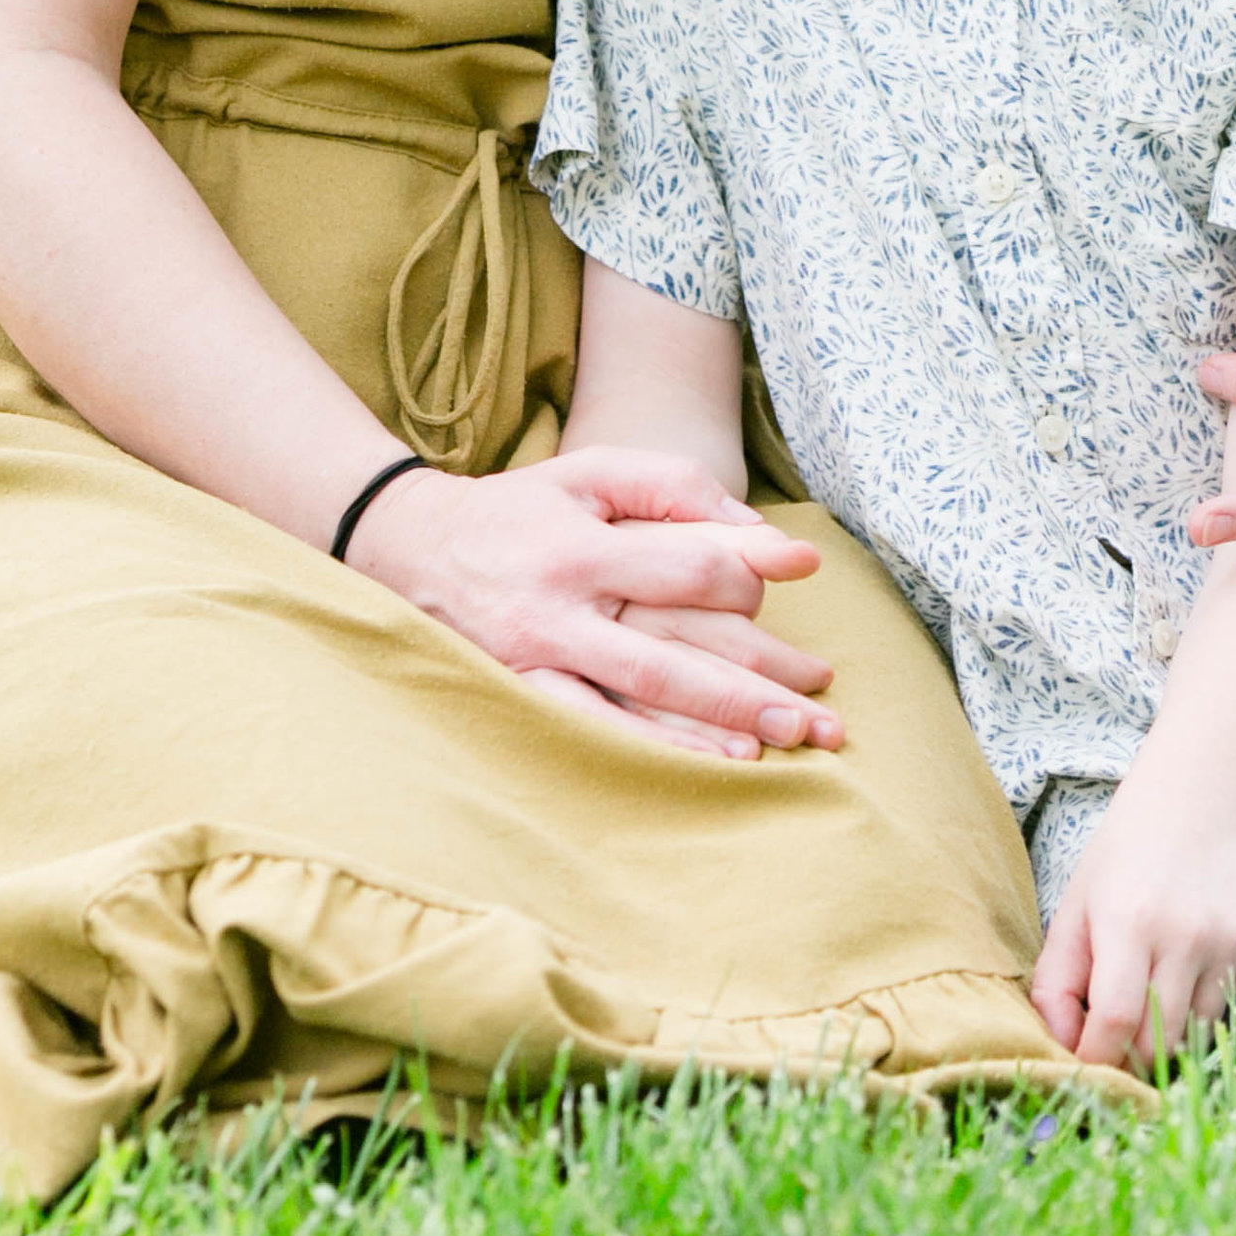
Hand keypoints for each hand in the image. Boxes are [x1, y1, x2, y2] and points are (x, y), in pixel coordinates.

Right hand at [348, 447, 838, 750]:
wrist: (410, 550)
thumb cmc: (521, 508)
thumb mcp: (589, 472)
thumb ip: (671, 485)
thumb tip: (756, 529)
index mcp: (583, 546)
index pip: (685, 565)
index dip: (751, 571)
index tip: (803, 569)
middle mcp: (562, 609)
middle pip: (676, 650)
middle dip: (756, 681)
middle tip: (825, 704)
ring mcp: (539, 662)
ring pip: (642, 702)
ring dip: (721, 726)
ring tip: (790, 741)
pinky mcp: (523, 697)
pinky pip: (598, 734)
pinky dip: (659, 751)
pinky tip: (715, 764)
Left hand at [1030, 778, 1235, 1070]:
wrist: (1195, 804)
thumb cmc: (1121, 863)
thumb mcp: (1073, 910)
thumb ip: (1056, 984)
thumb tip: (1063, 1049)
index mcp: (1127, 920)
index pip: (1115, 1021)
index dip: (1097, 1059)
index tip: (1086, 1068)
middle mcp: (1184, 932)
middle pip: (1160, 1040)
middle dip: (1133, 1060)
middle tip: (1118, 1050)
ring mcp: (1229, 937)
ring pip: (1197, 1030)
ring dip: (1171, 1033)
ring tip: (1154, 996)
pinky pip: (1230, 1002)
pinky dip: (1204, 1001)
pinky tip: (1193, 959)